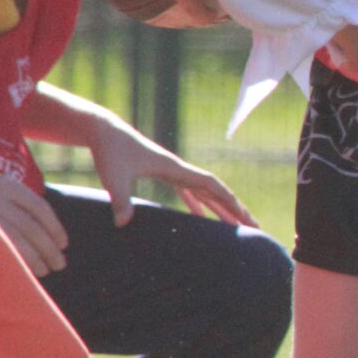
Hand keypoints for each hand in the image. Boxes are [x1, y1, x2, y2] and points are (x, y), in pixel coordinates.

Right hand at [0, 167, 68, 273]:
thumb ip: (7, 207)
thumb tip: (42, 236)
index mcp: (2, 185)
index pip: (38, 207)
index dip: (54, 227)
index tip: (63, 243)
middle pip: (31, 225)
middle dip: (49, 246)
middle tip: (60, 263)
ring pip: (18, 238)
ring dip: (37, 256)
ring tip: (47, 270)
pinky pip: (2, 248)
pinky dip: (18, 260)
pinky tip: (26, 272)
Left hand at [88, 115, 260, 227]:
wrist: (103, 131)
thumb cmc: (109, 151)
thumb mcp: (113, 177)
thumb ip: (120, 200)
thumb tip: (122, 223)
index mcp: (175, 168)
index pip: (210, 185)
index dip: (228, 200)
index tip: (244, 216)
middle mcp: (179, 170)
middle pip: (215, 190)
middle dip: (234, 209)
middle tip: (253, 227)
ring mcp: (172, 172)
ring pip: (204, 192)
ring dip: (220, 208)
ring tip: (235, 225)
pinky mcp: (162, 174)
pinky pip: (188, 192)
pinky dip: (198, 205)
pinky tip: (200, 219)